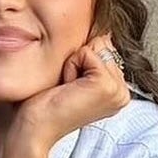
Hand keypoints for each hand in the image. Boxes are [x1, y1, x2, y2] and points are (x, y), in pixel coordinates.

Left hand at [0, 34, 130, 157]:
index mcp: (118, 90)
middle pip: (102, 44)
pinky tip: (66, 87)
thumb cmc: (47, 105)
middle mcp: (122, 91)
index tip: (71, 87)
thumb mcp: (74, 76)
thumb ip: (90, 56)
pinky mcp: (105, 85)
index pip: (105, 47)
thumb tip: (99, 29)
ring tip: (66, 88)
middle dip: (78, 60)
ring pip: (95, 47)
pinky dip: (70, 66)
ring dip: (73, 64)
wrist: (34, 127)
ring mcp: (117, 90)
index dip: (80, 60)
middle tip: (67, 88)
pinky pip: (86, 53)